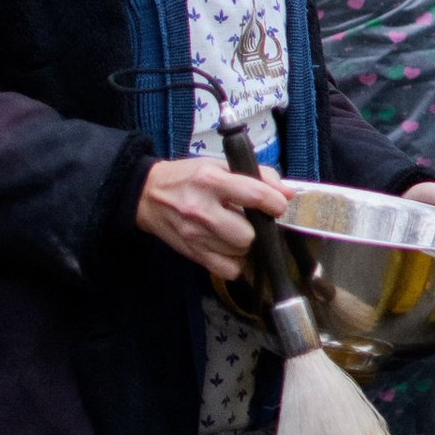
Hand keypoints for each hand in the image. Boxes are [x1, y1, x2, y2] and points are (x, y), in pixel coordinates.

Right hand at [137, 155, 286, 274]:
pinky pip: (228, 270)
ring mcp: (195, 235)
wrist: (147, 195)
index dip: (275, 203)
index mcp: (211, 180)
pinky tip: (228, 247)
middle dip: (256, 228)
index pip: (255, 195)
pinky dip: (234, 262)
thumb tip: (287, 193)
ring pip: (240, 253)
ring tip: (235, 230)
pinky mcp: (191, 253)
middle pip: (248, 234)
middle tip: (249, 219)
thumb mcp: (219, 164)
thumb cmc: (187, 177)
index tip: (276, 206)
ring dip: (245, 244)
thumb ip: (258, 175)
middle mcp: (201, 209)